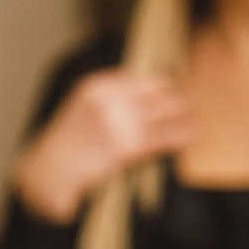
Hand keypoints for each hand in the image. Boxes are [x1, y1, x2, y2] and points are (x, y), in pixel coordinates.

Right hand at [12, 70, 196, 223]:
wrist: (50, 171)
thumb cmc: (68, 143)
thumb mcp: (83, 107)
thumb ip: (111, 97)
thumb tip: (147, 95)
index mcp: (97, 85)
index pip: (141, 78)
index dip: (164, 82)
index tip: (177, 85)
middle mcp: (109, 100)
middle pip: (156, 93)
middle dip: (178, 97)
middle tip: (192, 100)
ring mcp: (118, 123)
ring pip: (163, 114)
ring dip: (185, 115)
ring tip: (198, 117)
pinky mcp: (125, 147)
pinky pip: (162, 137)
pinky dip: (180, 135)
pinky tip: (191, 134)